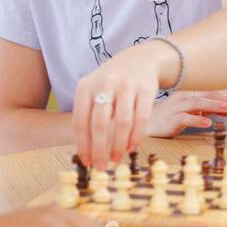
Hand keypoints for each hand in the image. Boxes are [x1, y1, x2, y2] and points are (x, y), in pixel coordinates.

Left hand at [72, 43, 167, 169]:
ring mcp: (127, 84)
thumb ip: (87, 115)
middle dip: (100, 149)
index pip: (80, 120)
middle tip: (101, 166)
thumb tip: (85, 151)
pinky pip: (141, 118)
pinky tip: (131, 147)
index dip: (83, 144)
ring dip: (118, 145)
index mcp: (86, 86)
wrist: (139, 59)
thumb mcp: (93, 91)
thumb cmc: (110, 83)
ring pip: (122, 122)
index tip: (86, 162)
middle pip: (99, 123)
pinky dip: (136, 136)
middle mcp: (105, 83)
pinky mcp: (146, 88)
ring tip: (117, 159)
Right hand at [148, 89, 226, 137]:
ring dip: (215, 105)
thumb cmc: (173, 116)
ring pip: (198, 103)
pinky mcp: (171, 119)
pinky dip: (197, 119)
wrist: (149, 124)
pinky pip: (185, 118)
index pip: (215, 90)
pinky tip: (208, 122)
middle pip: (209, 94)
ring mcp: (177, 106)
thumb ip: (212, 108)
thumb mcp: (195, 111)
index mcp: (191, 91)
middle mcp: (185, 95)